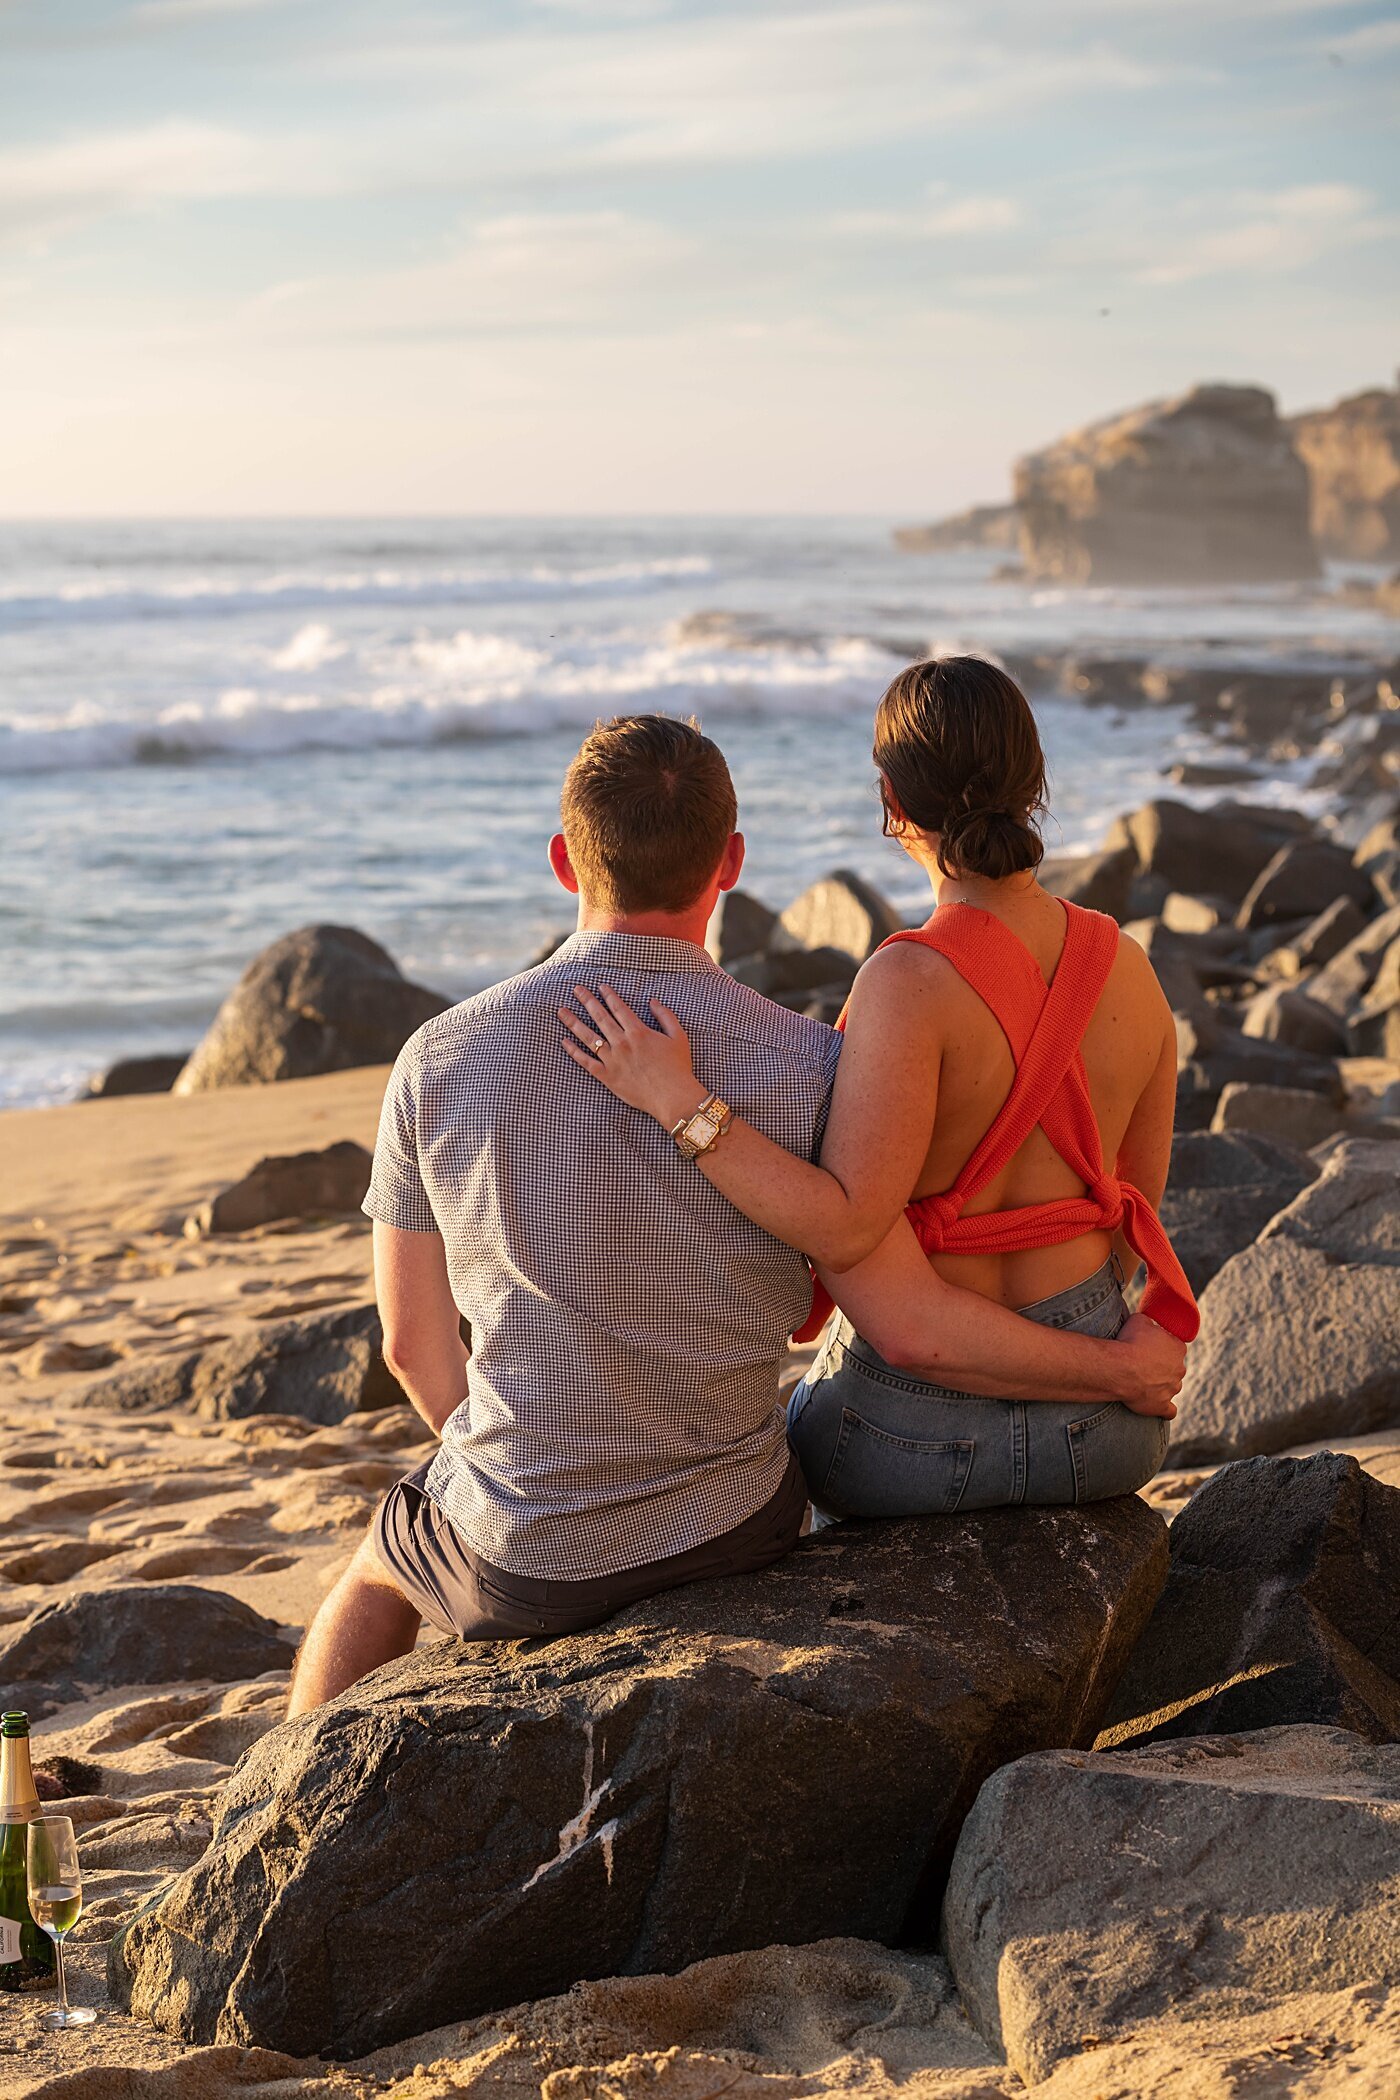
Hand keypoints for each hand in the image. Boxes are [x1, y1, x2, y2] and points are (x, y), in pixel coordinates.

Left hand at [559, 985, 705, 1127]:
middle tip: (576, 989)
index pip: (618, 1007)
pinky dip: (573, 1052)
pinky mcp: (607, 1076)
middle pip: (600, 1017)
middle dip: (587, 1001)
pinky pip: (586, 1062)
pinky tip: (564, 1041)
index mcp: (638, 1031)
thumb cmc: (678, 1067)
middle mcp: (622, 1043)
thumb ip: (665, 1016)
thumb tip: (652, 1001)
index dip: (608, 995)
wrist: (672, 1096)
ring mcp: (612, 1060)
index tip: (600, 986)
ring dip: (573, 1022)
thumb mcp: (678, 1036)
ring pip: (588, 1037)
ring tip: (561, 1011)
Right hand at [1112, 1313, 1185, 1418]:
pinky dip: (1165, 1409)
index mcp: (1178, 1348)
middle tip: (1140, 1363)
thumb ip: (1149, 1322)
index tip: (1146, 1346)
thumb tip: (1148, 1323)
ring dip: (1161, 1385)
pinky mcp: (1161, 1406)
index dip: (1160, 1346)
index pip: (1174, 1346)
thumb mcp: (1139, 1320)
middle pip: (1174, 1367)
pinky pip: (1169, 1411)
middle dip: (1161, 1366)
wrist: (1120, 1368)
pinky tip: (1157, 1405)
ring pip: (1172, 1386)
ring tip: (1141, 1382)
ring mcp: (1172, 1389)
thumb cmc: (1129, 1342)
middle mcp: (1179, 1369)